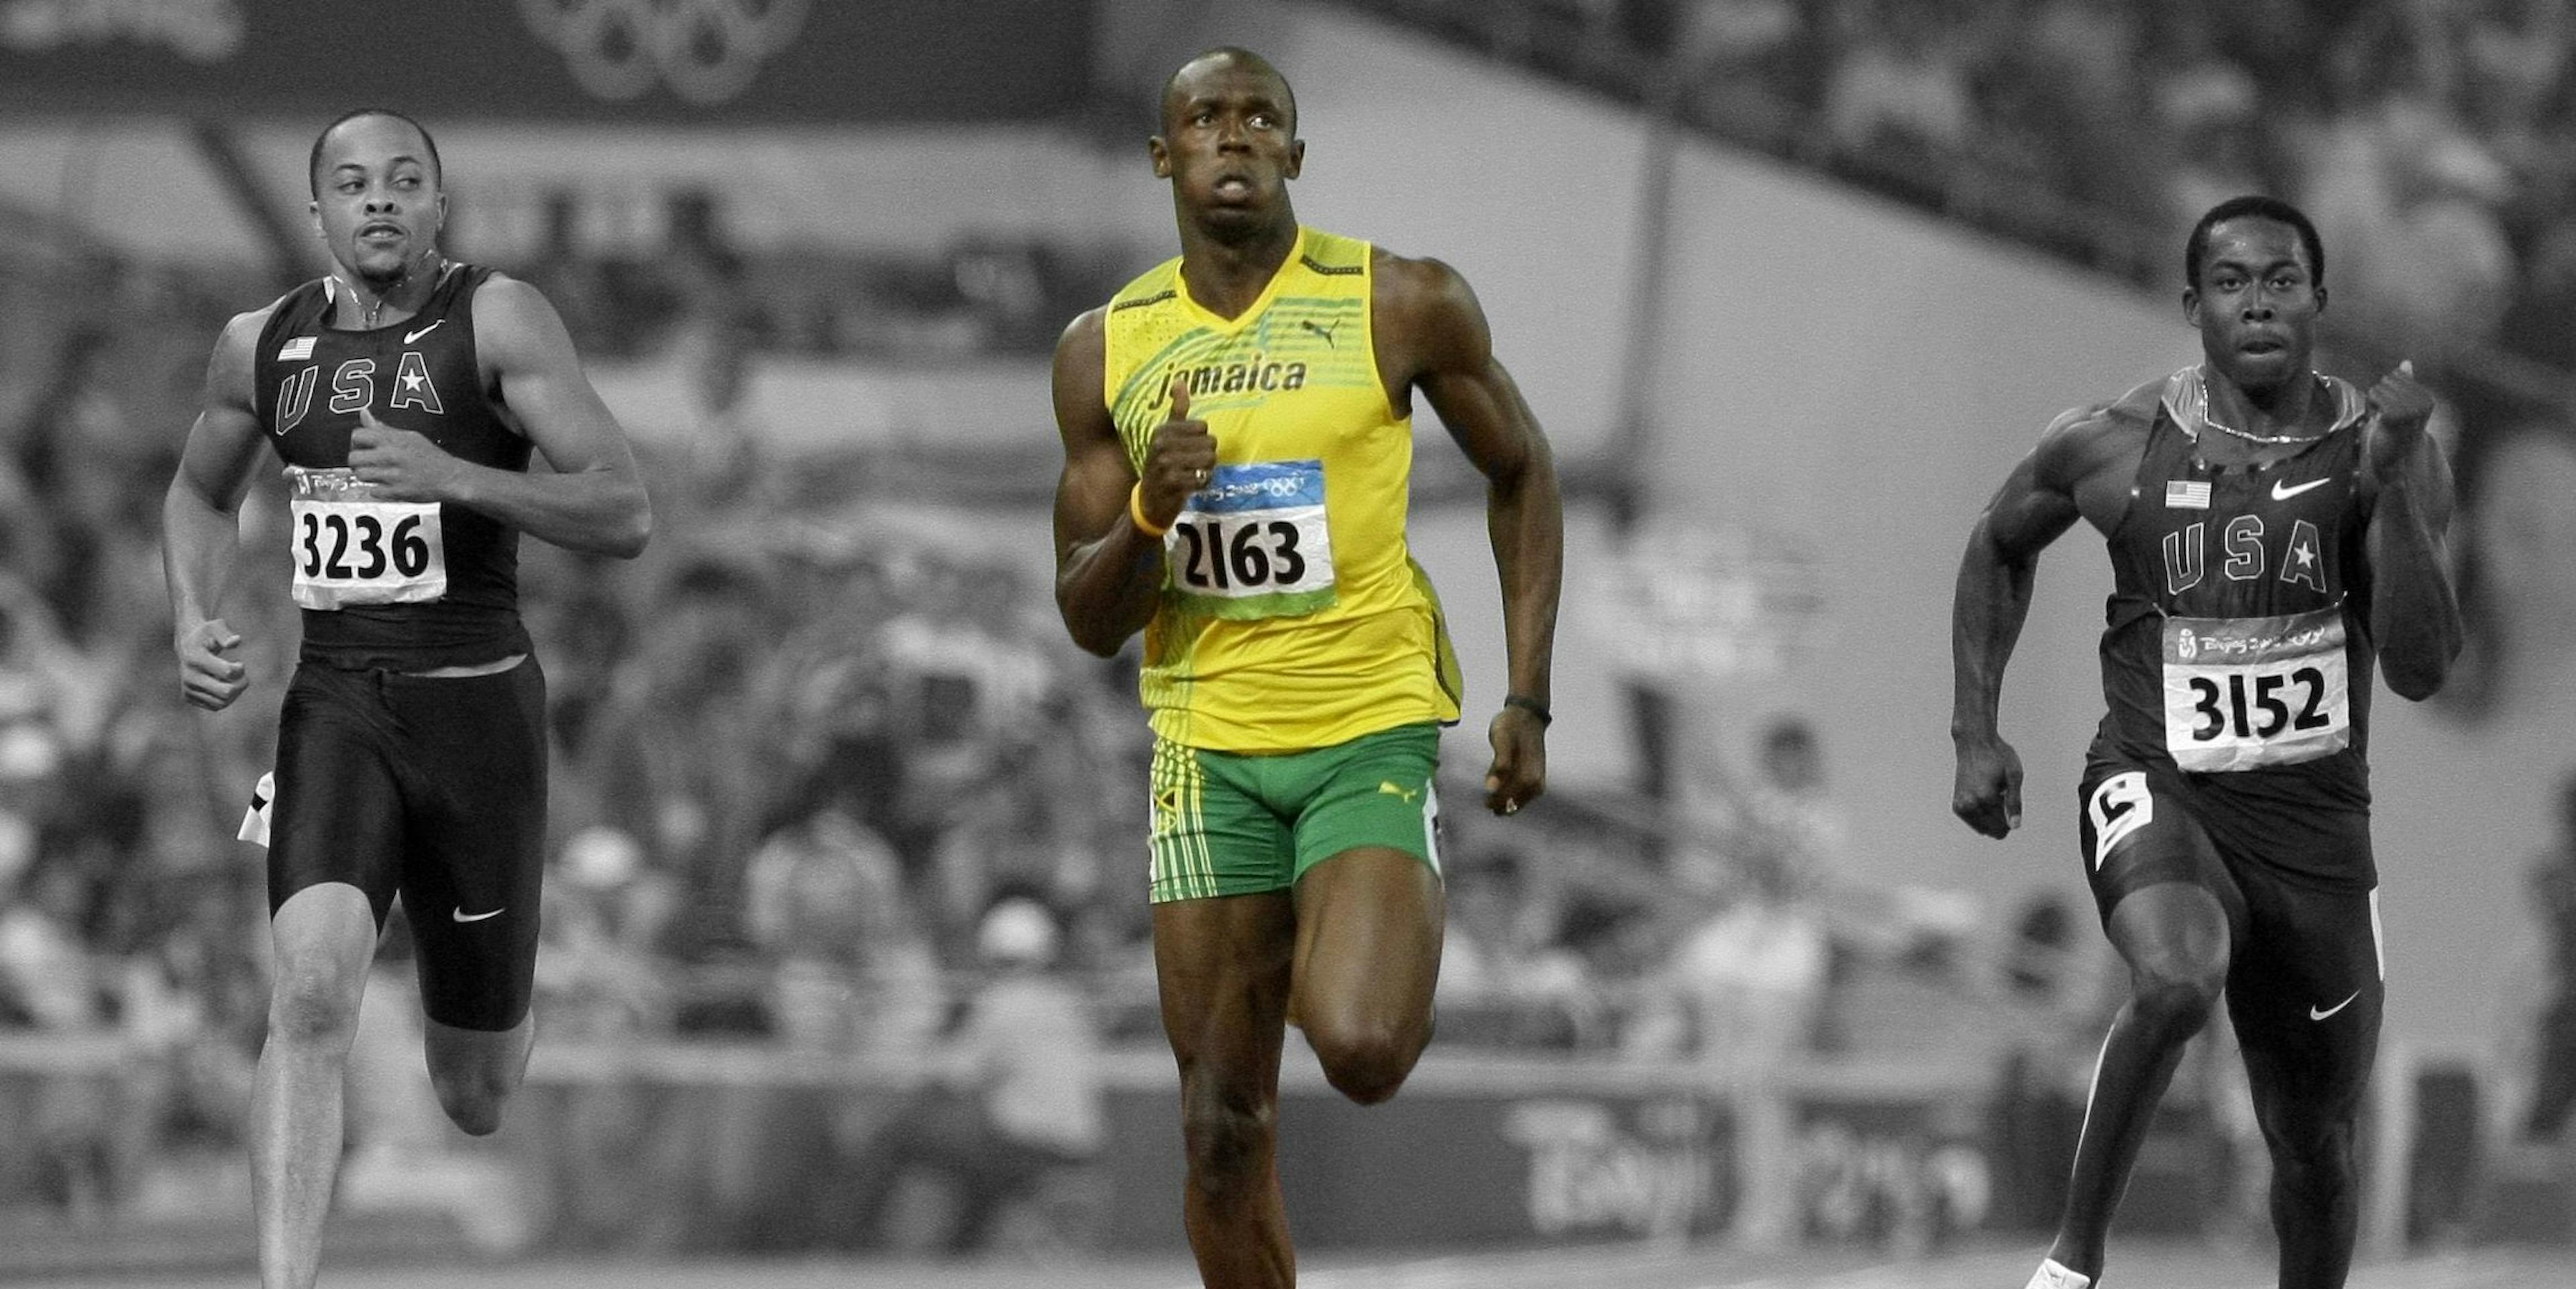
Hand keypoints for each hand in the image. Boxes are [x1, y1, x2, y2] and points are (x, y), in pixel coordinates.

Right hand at [176, 618, 248, 710]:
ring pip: (222, 702)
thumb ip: (225, 634)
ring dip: (235, 692)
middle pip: (227, 692)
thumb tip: (235, 641)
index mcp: (194, 658)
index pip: (228, 672)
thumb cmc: (206, 635)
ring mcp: (187, 688)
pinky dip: (225, 699)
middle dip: (241, 684)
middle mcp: (188, 676)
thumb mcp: (215, 627)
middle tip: (242, 676)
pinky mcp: (188, 697)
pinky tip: (224, 686)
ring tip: (234, 680)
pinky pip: (216, 706)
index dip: (240, 669)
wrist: (186, 645)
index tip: (239, 663)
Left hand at [348, 409, 463, 501]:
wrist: (451, 478)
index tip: (363, 447)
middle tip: (367, 464)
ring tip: (377, 475)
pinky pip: (372, 491)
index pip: (358, 435)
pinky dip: (378, 490)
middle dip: (358, 462)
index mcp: (393, 440)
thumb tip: (365, 414)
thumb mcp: (410, 436)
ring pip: (361, 475)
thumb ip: (384, 429)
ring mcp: (393, 475)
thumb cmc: (431, 457)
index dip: (357, 442)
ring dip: (366, 476)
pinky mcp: (396, 492)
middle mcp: (391, 456)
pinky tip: (387, 485)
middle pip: (354, 458)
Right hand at [1137, 377, 1216, 528]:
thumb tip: (1180, 380)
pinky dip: (1203, 484)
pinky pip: (1204, 479)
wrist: (1149, 502)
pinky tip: (1191, 485)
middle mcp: (1162, 445)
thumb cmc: (1162, 465)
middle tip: (1192, 464)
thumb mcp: (1165, 436)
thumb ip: (1177, 410)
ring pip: (1208, 460)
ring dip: (1206, 470)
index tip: (1189, 448)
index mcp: (1162, 431)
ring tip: (1193, 474)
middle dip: (1207, 456)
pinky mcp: (1174, 484)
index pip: (1202, 426)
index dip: (1202, 439)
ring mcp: (1166, 465)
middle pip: (1209, 443)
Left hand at [1484, 704, 1547, 815]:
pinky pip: (1519, 791)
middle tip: (1485, 802)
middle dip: (1500, 804)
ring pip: (1517, 799)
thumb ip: (1499, 766)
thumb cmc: (1513, 725)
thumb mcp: (1502, 741)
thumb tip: (1492, 788)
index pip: (1510, 800)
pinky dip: (1509, 792)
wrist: (1526, 713)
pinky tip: (1500, 787)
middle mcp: (1536, 782)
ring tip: (1491, 797)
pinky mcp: (1533, 776)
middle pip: (1515, 803)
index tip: (1484, 802)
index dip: (1497, 803)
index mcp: (1529, 776)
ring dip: (1504, 800)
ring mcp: (1535, 780)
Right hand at [1951, 734, 2023, 838]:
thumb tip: (2015, 826)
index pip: (2003, 827)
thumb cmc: (1997, 756)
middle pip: (1993, 831)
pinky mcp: (1957, 806)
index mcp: (1985, 798)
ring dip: (1992, 816)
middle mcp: (1969, 805)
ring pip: (1983, 829)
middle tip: (2002, 795)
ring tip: (1993, 793)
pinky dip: (1983, 814)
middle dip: (2002, 818)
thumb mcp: (2014, 776)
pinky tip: (1985, 796)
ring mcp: (1961, 806)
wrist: (1974, 742)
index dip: (2012, 817)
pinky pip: (1974, 822)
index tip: (2010, 799)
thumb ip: (2014, 803)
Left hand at [2364, 359, 2433, 475]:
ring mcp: (2409, 408)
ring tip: (2383, 419)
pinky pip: (2373, 395)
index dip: (2388, 391)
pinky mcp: (2394, 413)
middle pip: (2387, 381)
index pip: (2396, 376)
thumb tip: (2406, 362)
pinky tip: (2377, 419)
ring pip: (2379, 388)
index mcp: (2426, 398)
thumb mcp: (2403, 405)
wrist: (2394, 458)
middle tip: (2385, 416)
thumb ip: (2406, 383)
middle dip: (2380, 396)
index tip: (2392, 410)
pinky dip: (2370, 406)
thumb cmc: (2396, 430)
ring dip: (2374, 403)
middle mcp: (2422, 402)